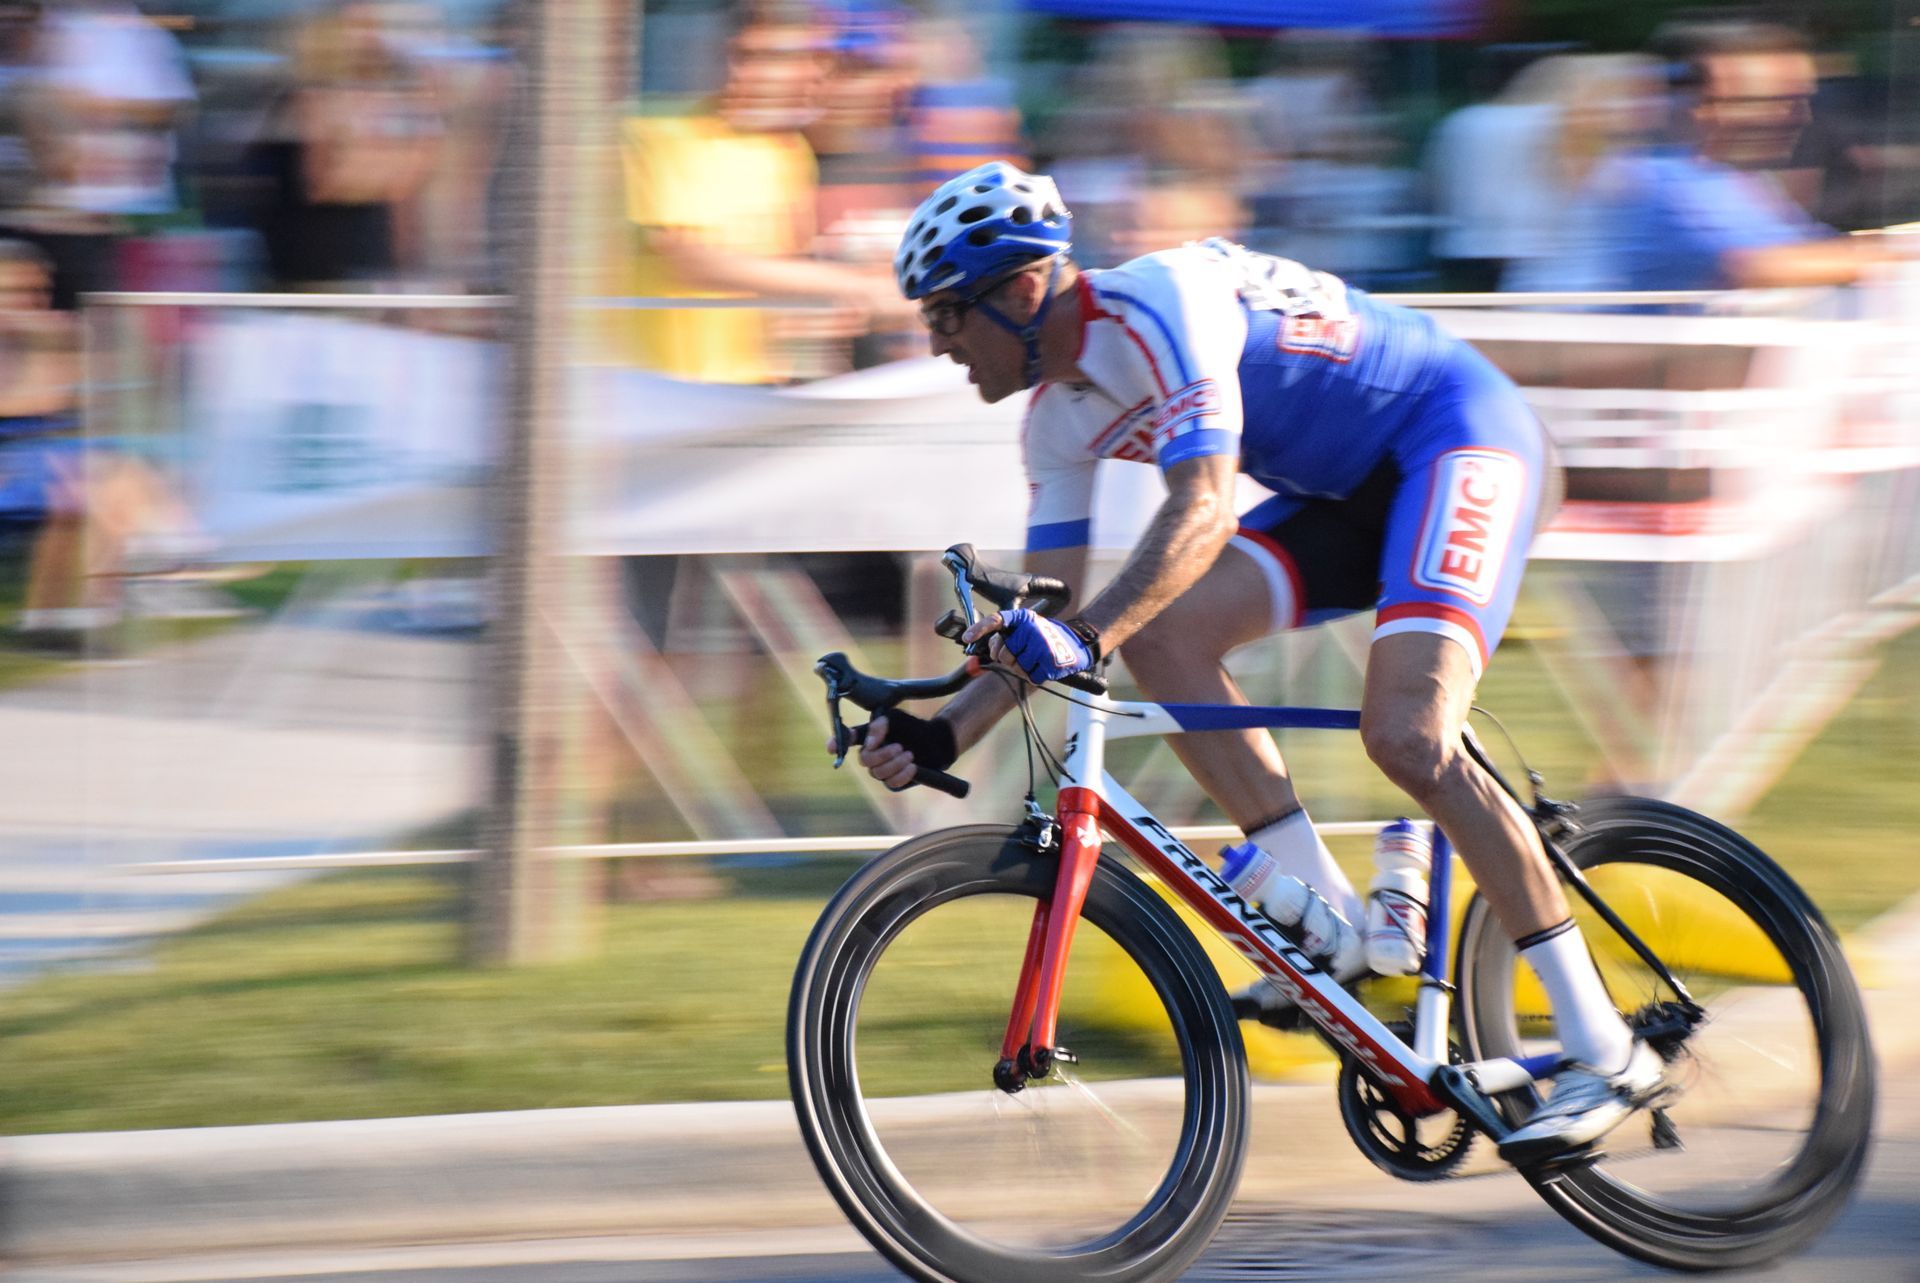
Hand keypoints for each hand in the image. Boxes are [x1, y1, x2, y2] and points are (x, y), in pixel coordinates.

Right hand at [825, 710, 956, 791]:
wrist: (935, 741)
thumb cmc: (913, 727)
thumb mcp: (896, 718)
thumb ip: (881, 725)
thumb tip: (870, 742)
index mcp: (868, 736)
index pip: (847, 739)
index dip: (836, 743)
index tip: (831, 748)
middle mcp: (871, 754)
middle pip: (865, 760)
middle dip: (882, 754)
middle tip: (899, 747)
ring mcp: (881, 769)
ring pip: (878, 773)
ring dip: (895, 763)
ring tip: (910, 754)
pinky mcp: (893, 781)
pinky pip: (891, 783)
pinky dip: (902, 774)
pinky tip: (913, 766)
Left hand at [966, 608, 1094, 684]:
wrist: (1078, 643)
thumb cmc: (1046, 639)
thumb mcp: (1026, 631)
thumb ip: (1004, 639)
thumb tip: (981, 657)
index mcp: (1023, 617)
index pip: (997, 620)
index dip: (980, 629)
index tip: (967, 638)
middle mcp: (1031, 628)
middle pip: (1003, 655)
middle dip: (1008, 660)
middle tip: (1021, 655)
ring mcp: (1041, 644)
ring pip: (1016, 668)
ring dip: (1024, 669)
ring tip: (1036, 659)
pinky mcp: (1050, 661)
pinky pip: (1031, 677)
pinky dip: (1036, 675)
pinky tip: (1045, 665)